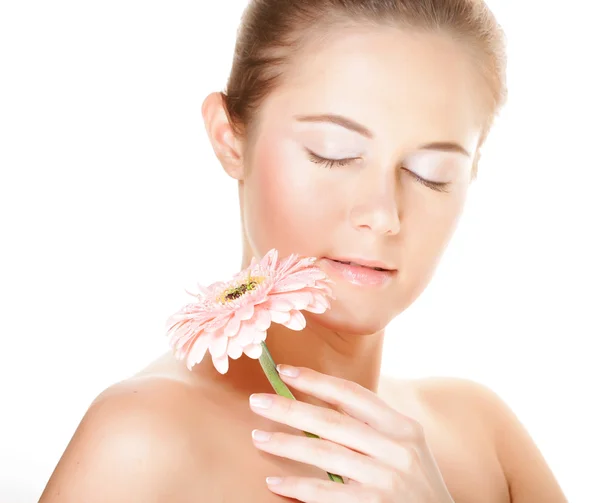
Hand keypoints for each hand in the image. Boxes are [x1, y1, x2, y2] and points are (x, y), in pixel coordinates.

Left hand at [249, 365, 454, 501]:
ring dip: (285, 444)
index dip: (316, 381)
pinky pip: (325, 492)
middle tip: (257, 401)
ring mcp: (387, 479)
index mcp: (404, 427)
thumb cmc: (415, 489)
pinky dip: (296, 487)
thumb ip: (374, 429)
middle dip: (289, 408)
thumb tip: (322, 405)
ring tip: (258, 438)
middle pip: (331, 421)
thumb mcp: (406, 451)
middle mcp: (397, 449)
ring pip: (323, 453)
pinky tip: (275, 483)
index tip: (285, 372)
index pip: (353, 394)